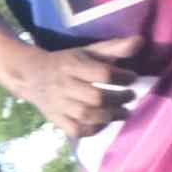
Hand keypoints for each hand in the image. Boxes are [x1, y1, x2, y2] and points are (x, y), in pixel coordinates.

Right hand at [20, 35, 154, 140]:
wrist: (31, 75)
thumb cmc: (67, 62)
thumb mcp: (88, 51)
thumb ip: (114, 48)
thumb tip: (140, 41)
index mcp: (72, 65)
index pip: (101, 73)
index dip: (122, 77)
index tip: (132, 77)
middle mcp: (64, 85)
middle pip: (95, 97)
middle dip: (119, 99)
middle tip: (131, 96)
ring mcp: (58, 104)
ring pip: (87, 115)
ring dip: (110, 116)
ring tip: (124, 112)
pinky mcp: (55, 119)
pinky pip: (76, 130)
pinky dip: (93, 129)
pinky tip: (104, 123)